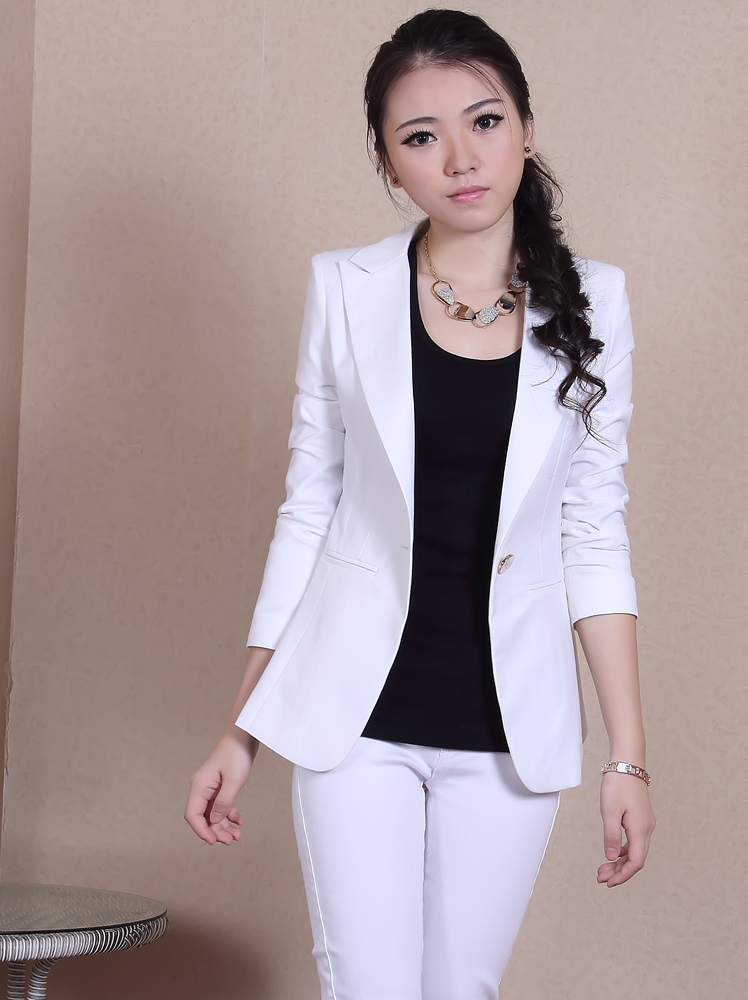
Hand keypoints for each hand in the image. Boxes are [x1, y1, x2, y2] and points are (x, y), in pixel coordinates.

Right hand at [184, 728, 255, 845]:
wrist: (244, 735)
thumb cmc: (236, 752)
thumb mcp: (233, 780)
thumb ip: (224, 802)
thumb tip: (215, 820)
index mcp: (199, 786)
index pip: (193, 815)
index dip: (201, 830)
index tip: (213, 841)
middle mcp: (202, 788)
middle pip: (203, 817)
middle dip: (215, 831)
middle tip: (230, 840)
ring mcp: (211, 787)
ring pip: (213, 813)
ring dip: (223, 826)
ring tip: (236, 836)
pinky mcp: (220, 786)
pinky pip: (222, 805)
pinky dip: (229, 814)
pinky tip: (239, 820)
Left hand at [597, 771, 655, 886]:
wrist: (627, 764)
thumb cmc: (618, 785)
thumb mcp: (609, 811)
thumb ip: (611, 836)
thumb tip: (610, 857)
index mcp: (640, 829)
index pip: (635, 862)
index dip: (623, 875)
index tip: (608, 882)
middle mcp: (647, 829)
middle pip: (636, 859)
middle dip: (619, 871)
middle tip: (601, 877)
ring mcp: (645, 823)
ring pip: (635, 850)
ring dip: (620, 861)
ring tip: (603, 868)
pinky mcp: (641, 818)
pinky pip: (634, 841)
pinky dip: (623, 849)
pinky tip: (612, 852)